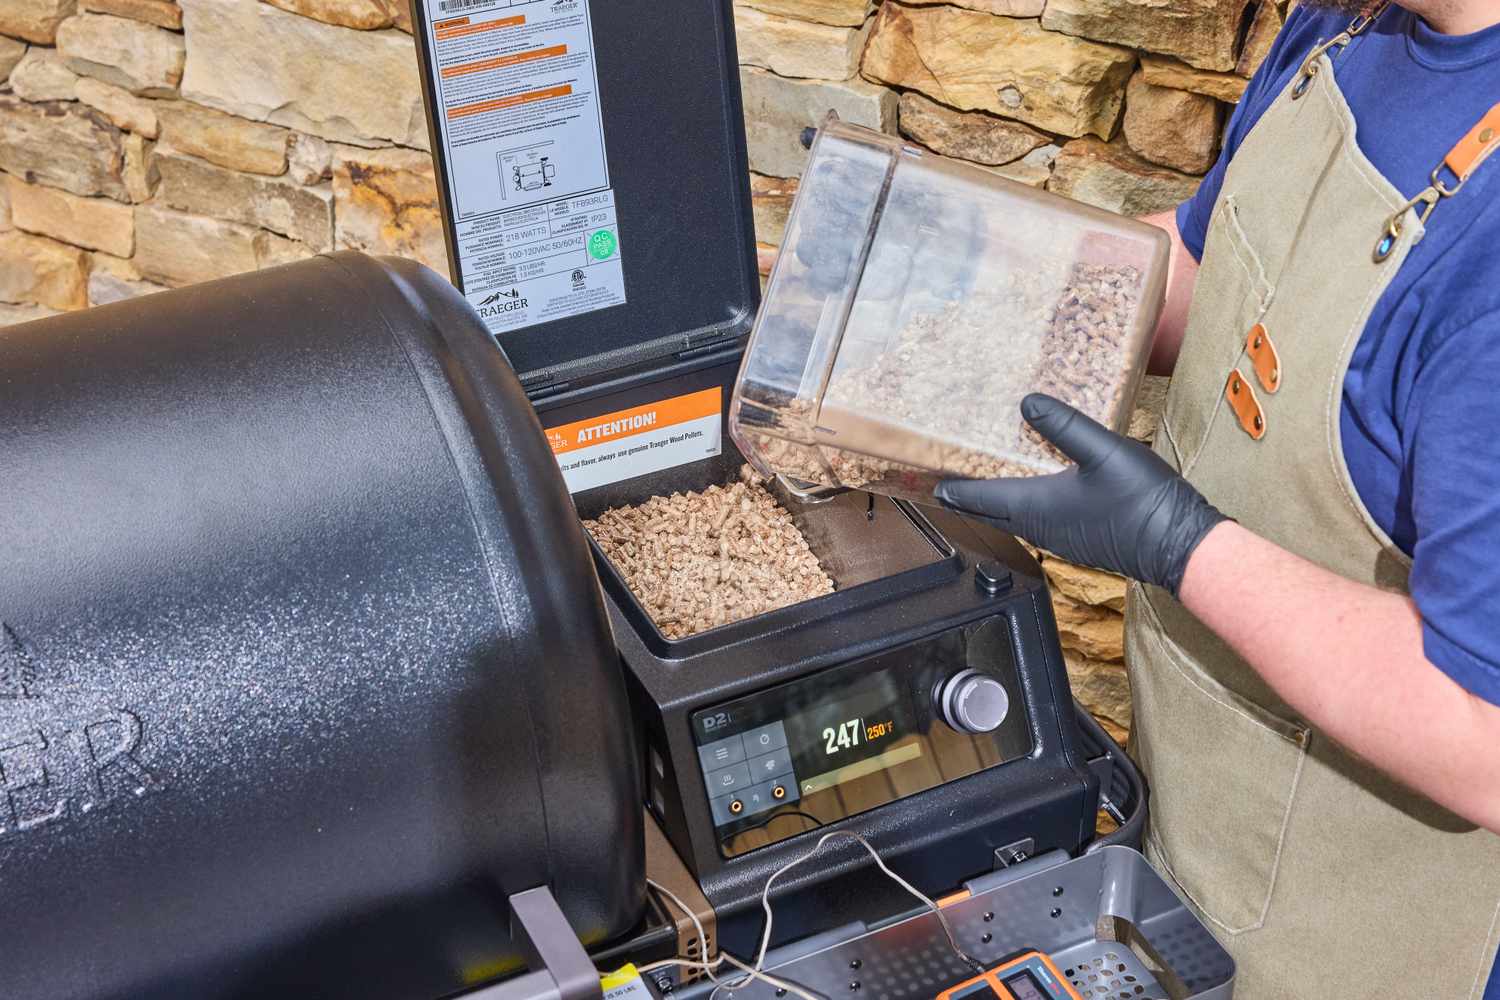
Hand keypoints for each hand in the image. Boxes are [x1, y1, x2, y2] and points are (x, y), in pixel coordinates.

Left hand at [936, 394, 1226, 595]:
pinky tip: (1032, 490)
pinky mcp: (1078, 538)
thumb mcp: (1104, 451)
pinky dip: (1020, 506)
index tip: (931, 482)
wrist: (1179, 546)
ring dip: (993, 502)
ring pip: (1013, 518)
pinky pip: (1036, 521)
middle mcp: (1040, 526)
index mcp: (1036, 506)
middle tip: (946, 484)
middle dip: (966, 498)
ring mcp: (1059, 536)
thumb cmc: (1142, 500)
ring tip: (982, 482)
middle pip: (990, 512)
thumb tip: (1028, 403)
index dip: (954, 488)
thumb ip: (1065, 426)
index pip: (981, 497)